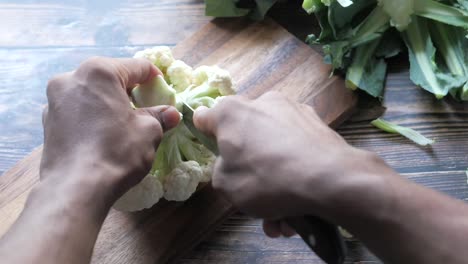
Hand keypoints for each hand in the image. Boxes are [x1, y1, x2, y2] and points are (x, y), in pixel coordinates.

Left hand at [41, 57, 179, 203]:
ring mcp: (54, 100)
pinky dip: (91, 116)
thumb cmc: (117, 152)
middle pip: (110, 77)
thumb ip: (159, 116)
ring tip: (123, 122)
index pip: (136, 66)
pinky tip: (102, 134)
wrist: (76, 188)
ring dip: (108, 102)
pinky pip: (77, 110)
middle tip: (145, 107)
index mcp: (99, 72)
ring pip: (90, 93)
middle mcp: (71, 78)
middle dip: (129, 90)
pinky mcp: (47, 121)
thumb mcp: (148, 131)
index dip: (155, 77)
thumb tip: (171, 114)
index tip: (163, 91)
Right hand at [194, 92, 396, 235]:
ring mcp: (293, 111)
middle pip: (246, 135)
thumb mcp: (225, 185)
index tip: (214, 150)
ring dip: (274, 179)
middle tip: (253, 194)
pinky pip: (296, 149)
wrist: (329, 180)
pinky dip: (295, 172)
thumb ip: (220, 169)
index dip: (206, 134)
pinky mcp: (318, 124)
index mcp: (232, 112)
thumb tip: (233, 162)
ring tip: (281, 217)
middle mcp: (262, 103)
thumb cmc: (266, 179)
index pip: (207, 117)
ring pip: (274, 147)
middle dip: (249, 166)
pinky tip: (299, 207)